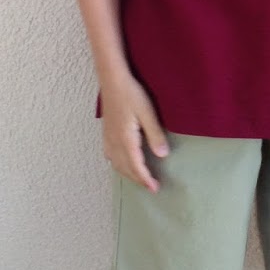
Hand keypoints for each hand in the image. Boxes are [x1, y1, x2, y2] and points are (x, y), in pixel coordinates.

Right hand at [100, 73, 169, 190]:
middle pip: (125, 168)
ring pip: (116, 164)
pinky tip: (121, 163)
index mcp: (126, 140)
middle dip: (138, 180)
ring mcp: (108, 138)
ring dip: (127, 174)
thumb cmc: (131, 94)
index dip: (145, 179)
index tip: (155, 188)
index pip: (136, 166)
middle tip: (151, 187)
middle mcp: (114, 142)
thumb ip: (155, 135)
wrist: (112, 80)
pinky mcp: (106, 132)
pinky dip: (117, 165)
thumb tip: (163, 155)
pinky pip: (110, 156)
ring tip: (139, 179)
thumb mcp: (148, 113)